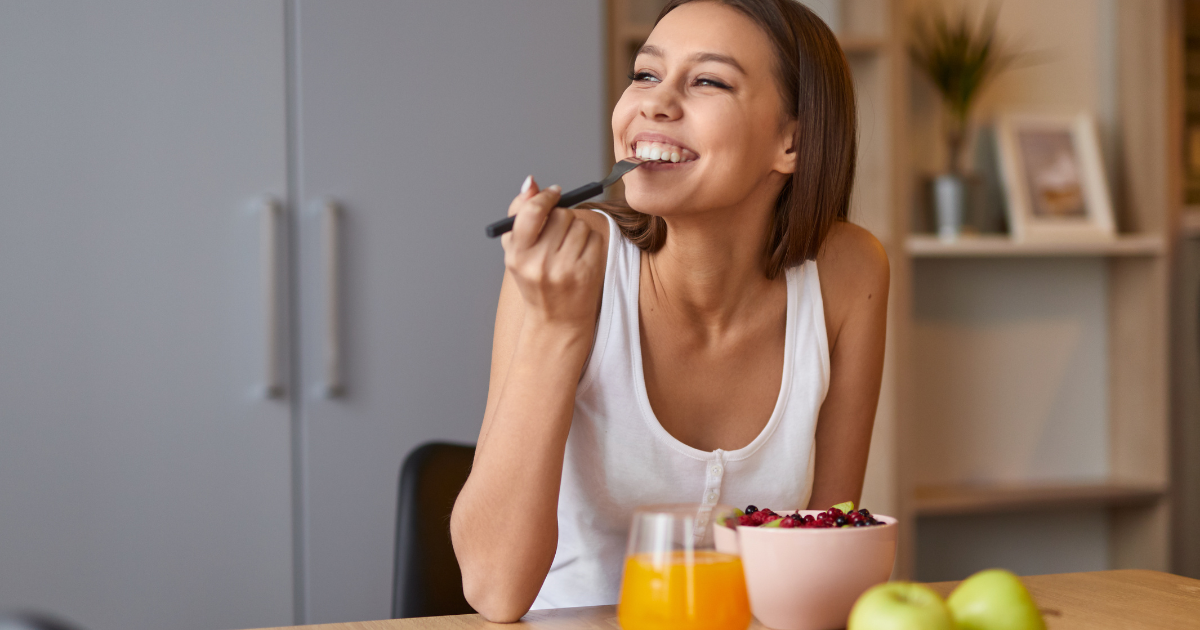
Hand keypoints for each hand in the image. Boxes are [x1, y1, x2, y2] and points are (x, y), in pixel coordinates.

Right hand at [501, 175, 605, 330]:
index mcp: (517, 255)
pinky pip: (594, 238)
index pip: (532, 212)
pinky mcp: (587, 273)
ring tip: (568, 249)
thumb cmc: (535, 280)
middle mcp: (540, 263)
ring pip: (580, 225)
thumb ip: (519, 213)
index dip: (545, 197)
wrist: (557, 320)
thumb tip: (531, 182)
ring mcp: (565, 269)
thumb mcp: (516, 251)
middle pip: (561, 215)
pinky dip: (590, 242)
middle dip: (562, 217)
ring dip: (577, 230)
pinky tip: (580, 257)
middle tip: (558, 231)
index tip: (553, 193)